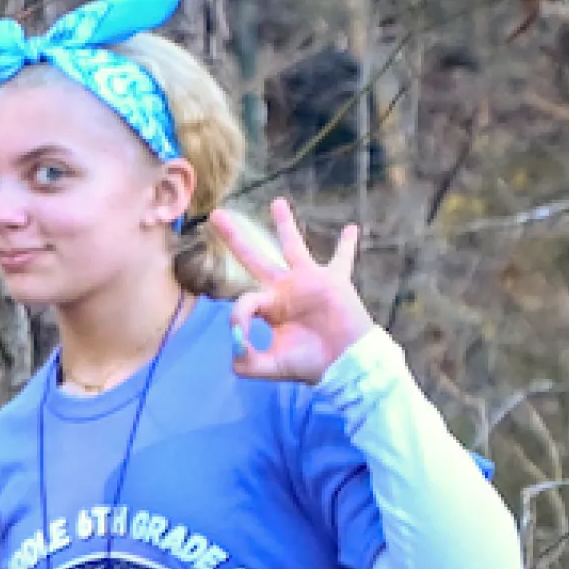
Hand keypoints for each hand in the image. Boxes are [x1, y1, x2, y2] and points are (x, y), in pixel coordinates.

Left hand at [213, 199, 374, 383]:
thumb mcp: (270, 366)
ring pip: (292, 246)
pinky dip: (347, 245)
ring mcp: (308, 281)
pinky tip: (352, 228)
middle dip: (236, 238)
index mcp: (268, 307)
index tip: (240, 338)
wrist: (344, 363)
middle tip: (216, 216)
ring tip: (276, 203)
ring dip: (284, 225)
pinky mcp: (333, 280)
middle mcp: (284, 289)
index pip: (243, 301)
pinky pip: (342, 258)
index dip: (237, 319)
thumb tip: (234, 347)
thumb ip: (246, 361)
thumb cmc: (308, 364)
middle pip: (254, 258)